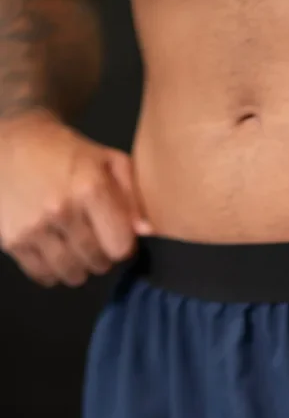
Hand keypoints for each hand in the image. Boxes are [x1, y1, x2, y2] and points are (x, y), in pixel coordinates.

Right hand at [0, 108, 151, 287]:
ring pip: (73, 275)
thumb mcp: (109, 161)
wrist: (11, 141)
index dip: (122, 245)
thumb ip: (133, 197)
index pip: (121, 248)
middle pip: (99, 264)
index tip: (115, 234)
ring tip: (72, 243)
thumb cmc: (68, 153)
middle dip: (101, 255)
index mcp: (89, 188)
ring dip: (78, 266)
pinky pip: (44, 276)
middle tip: (92, 236)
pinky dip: (52, 269)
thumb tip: (147, 233)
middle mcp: (60, 210)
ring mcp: (33, 227)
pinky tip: (52, 248)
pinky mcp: (12, 241)